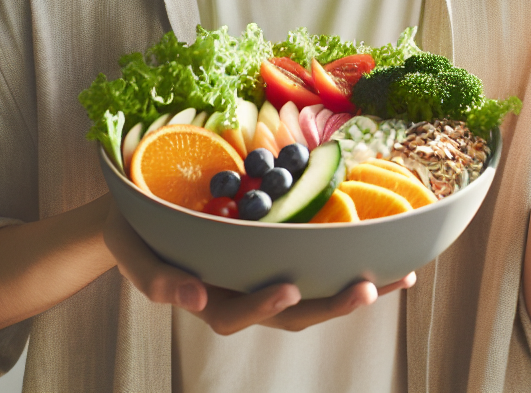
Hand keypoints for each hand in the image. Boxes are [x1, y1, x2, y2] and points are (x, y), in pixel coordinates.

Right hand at [103, 201, 414, 333]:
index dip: (262, 306)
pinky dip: (346, 257)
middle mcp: (242, 291)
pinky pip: (313, 260)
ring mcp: (260, 273)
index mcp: (210, 298)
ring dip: (351, 288)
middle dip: (330, 304)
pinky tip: (384, 249)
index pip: (237, 313)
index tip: (286, 289)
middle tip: (366, 288)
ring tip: (394, 276)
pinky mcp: (274, 249)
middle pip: (291, 312)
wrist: (137, 217)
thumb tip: (192, 297)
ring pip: (311, 291)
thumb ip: (156, 278)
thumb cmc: (135, 235)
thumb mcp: (135, 255)